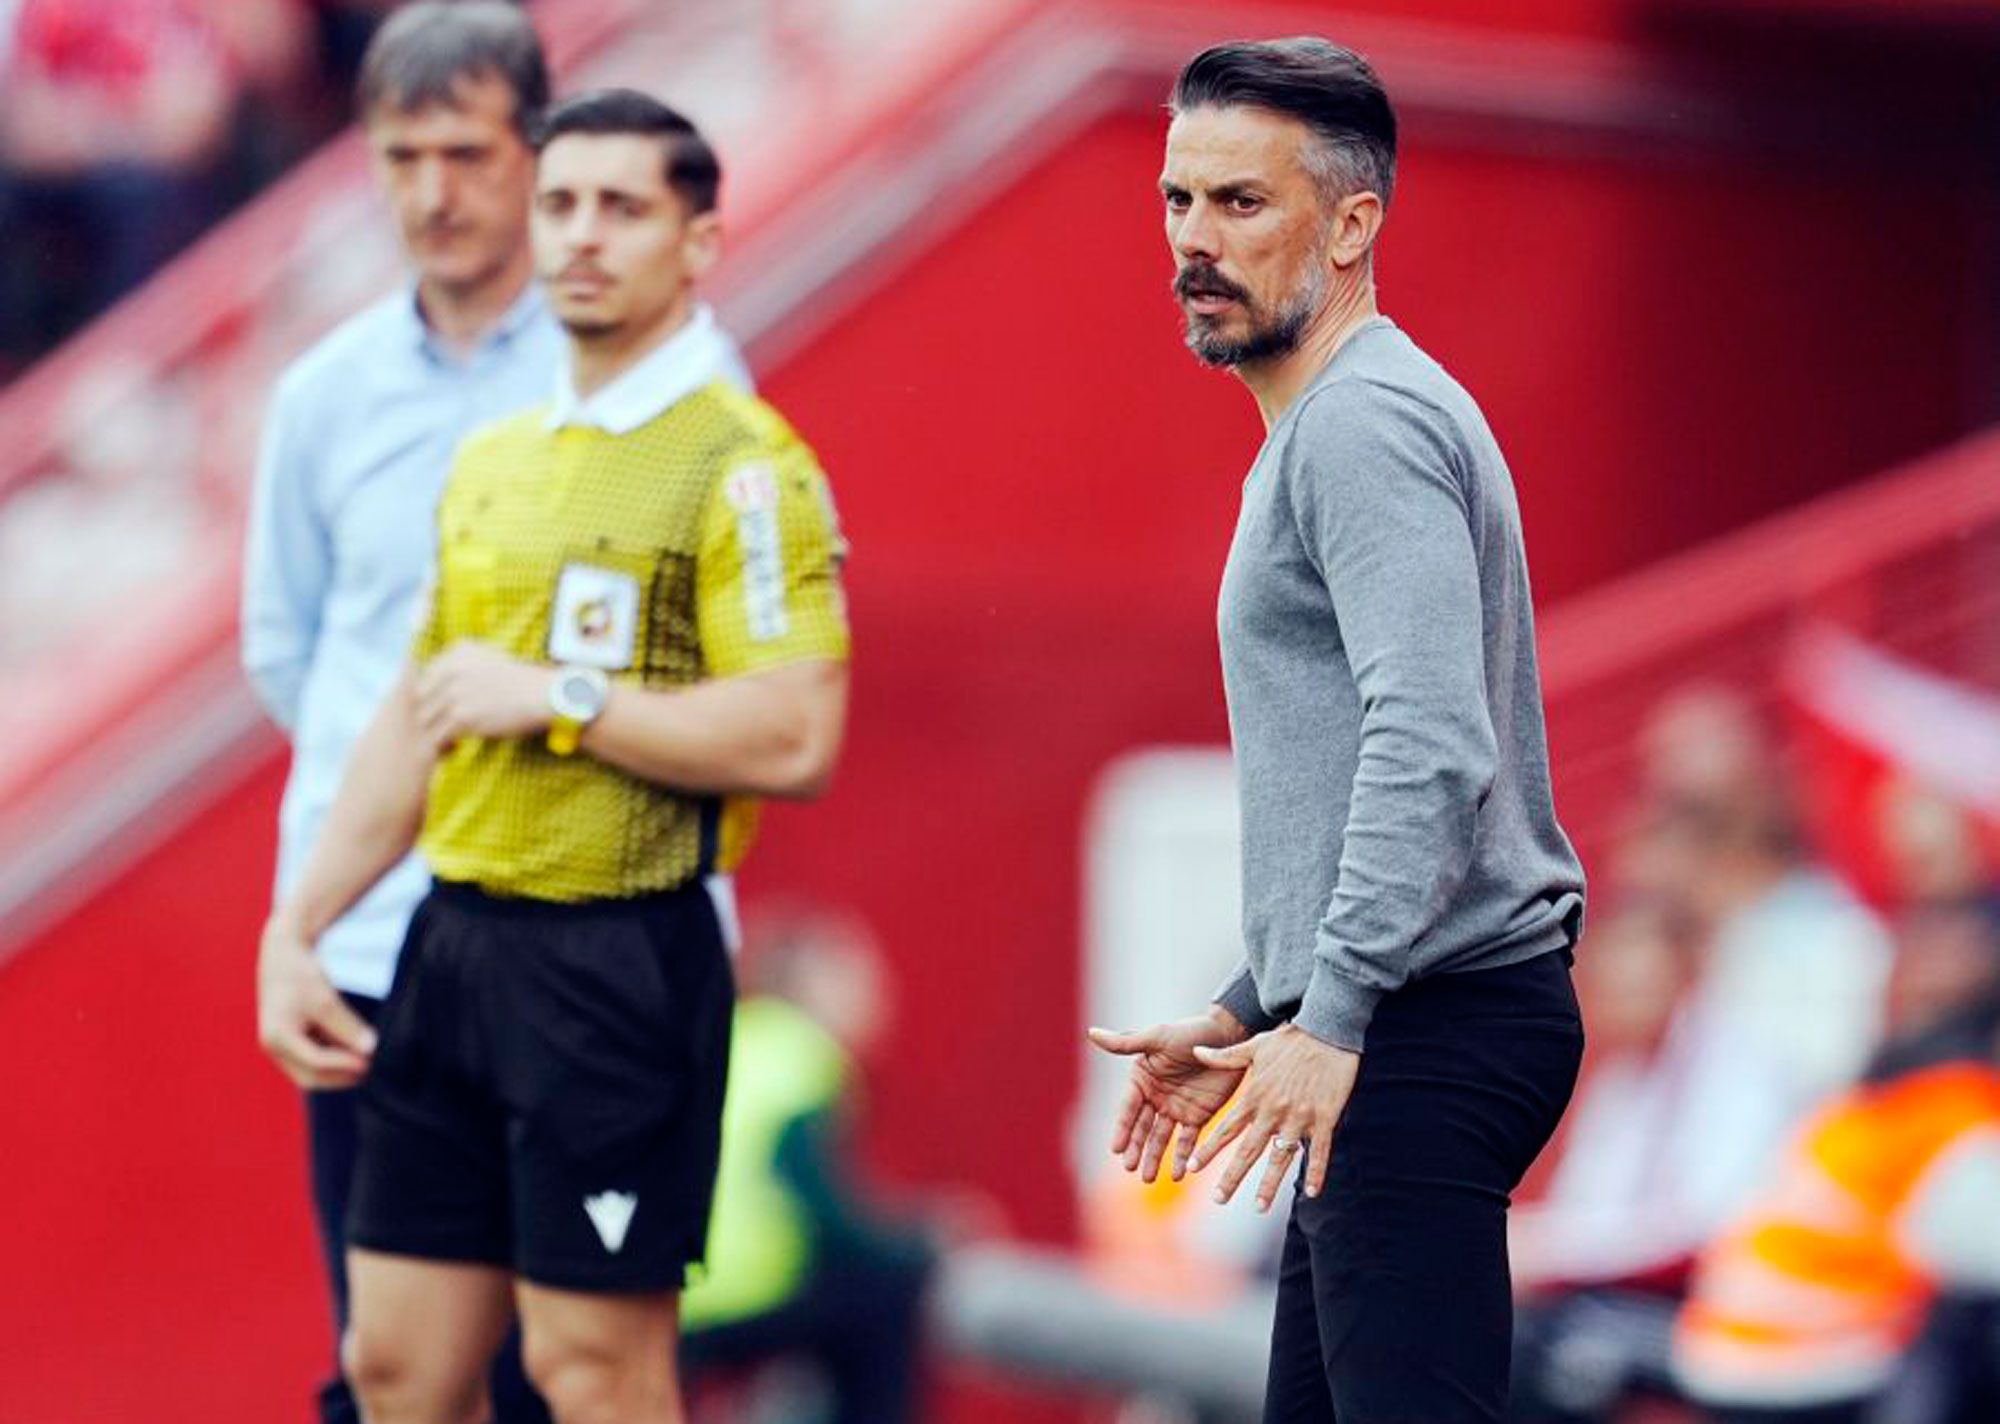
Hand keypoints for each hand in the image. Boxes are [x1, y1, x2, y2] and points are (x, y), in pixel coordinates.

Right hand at [256, 913, 376, 1089]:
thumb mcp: (326, 999)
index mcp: (278, 1036)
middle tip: (370, 1069)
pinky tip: (353, 1054)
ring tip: (366, 1062)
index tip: (369, 1062)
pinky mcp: (287, 1044)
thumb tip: (370, 1050)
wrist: (283, 958)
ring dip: (337, 1071)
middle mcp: (273, 1047)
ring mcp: (279, 1048)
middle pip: (310, 1075)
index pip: (315, 1061)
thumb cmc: (303, 976)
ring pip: (310, 1072)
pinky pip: (310, 1061)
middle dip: (340, 1077)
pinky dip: (331, 1061)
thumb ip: (347, 1026)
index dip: (344, 1065)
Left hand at [413, 641, 550, 749]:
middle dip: (428, 712)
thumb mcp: (490, 657)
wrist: (542, 695)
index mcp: (457, 652)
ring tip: (444, 740)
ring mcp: (455, 693)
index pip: (426, 675)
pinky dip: (444, 744)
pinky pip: (441, 734)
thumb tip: (444, 683)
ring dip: (434, 730)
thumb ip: (463, 664)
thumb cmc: (522, 681)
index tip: (440, 708)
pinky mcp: (462, 716)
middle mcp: (451, 669)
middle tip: (438, 727)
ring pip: (427, 717)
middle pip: (421, 697)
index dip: (431, 695)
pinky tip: (454, 748)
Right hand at [1087, 1007, 1249, 1182]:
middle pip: (1142, 1128)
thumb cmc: (1189, 1032)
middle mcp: (1156, 1097)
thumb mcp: (1156, 1037)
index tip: (1116, 1149)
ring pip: (1161, 1138)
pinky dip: (1183, 1157)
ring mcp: (1176, 1108)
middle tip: (1130, 1168)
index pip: (1128, 1109)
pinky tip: (1179, 1173)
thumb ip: (1125, 1043)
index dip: (1122, 1129)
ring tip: (1149, 1178)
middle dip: (1136, 1149)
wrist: (1228, 1035)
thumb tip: (1090, 1033)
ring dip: (1154, 1158)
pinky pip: (1188, 1140)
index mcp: (1141, 1080)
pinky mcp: (1198, 1115)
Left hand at [1187, 1025, 1359, 1211]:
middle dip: (1233, 1176)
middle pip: (1248, 1150)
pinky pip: (1319, 1151)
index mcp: (1254, 1096)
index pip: (1226, 1128)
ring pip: (1280, 1157)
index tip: (1193, 1167)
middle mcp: (1272, 1110)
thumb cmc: (1290, 1039)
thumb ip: (1225, 1056)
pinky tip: (1312, 1193)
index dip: (1209, 1149)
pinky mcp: (1324, 1117)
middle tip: (1220, 1199)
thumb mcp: (1254, 1046)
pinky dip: (1316, 1172)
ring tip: (1259, 1207)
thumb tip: (1196, 1051)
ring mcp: (1299, 1116)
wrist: (1327, 1031)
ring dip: (1269, 1184)